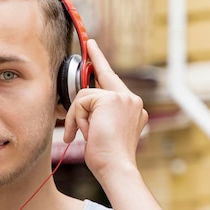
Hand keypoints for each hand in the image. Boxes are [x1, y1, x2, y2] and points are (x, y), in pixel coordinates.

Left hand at [62, 39, 147, 183]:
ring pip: (85, 95)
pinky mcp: (111, 99)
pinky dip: (77, 117)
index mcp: (132, 108)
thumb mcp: (100, 132)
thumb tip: (80, 104)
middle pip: (101, 79)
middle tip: (90, 42)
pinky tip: (85, 132)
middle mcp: (131, 100)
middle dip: (95, 61)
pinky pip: (80, 101)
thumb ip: (96, 114)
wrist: (116, 167)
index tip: (94, 48)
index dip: (101, 64)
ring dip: (77, 116)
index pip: (113, 81)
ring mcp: (123, 97)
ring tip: (83, 135)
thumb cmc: (107, 158)